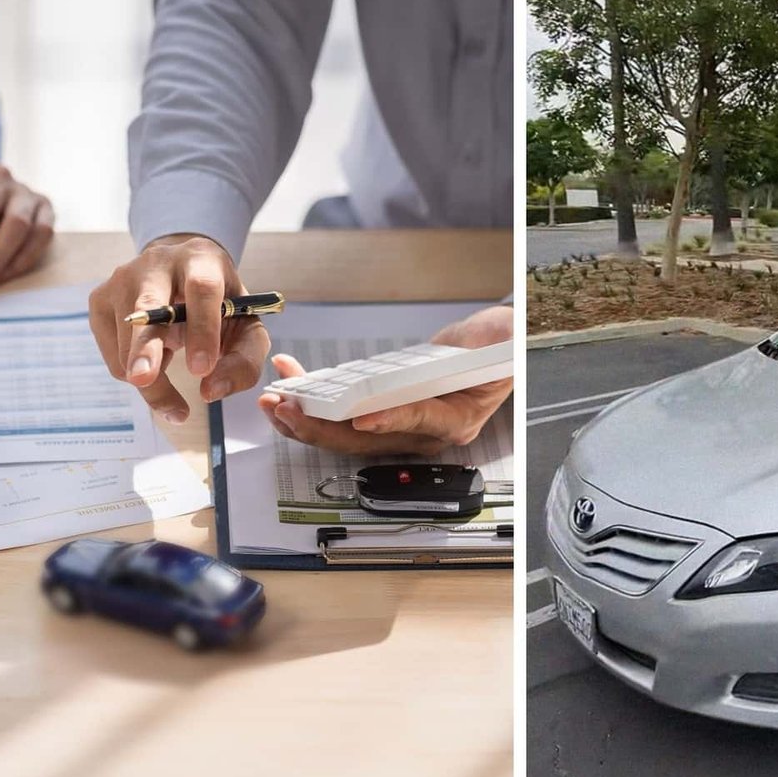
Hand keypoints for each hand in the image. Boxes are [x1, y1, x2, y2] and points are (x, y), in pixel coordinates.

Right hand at [88, 234, 270, 423]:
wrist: (181, 274)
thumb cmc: (219, 306)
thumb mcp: (245, 326)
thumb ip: (243, 360)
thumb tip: (212, 390)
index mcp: (201, 260)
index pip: (202, 289)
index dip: (202, 329)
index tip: (202, 369)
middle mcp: (156, 263)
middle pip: (148, 306)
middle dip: (146, 346)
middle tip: (144, 379)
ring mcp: (121, 279)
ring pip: (128, 342)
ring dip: (151, 380)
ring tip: (172, 387)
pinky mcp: (100, 300)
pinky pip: (114, 355)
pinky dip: (135, 371)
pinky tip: (154, 358)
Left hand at [257, 305, 512, 455]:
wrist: (486, 352)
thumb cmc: (496, 348)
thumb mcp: (503, 340)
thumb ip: (497, 342)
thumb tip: (495, 338)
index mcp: (456, 420)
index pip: (419, 421)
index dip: (389, 420)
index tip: (361, 418)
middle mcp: (423, 432)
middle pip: (367, 438)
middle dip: (323, 427)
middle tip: (290, 411)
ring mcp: (399, 425)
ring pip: (345, 433)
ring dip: (307, 419)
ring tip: (274, 402)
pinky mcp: (381, 411)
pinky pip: (342, 414)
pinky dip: (314, 398)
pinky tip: (291, 381)